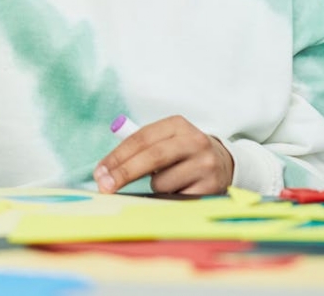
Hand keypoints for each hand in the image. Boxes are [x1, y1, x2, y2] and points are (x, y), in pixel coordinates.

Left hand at [93, 115, 233, 195]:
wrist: (225, 164)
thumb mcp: (165, 140)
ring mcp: (205, 164)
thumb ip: (138, 147)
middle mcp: (194, 141)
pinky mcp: (212, 187)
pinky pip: (176, 199)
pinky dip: (169, 198)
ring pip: (162, 183)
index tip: (99, 172)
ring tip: (168, 182)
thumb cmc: (181, 154)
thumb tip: (105, 171)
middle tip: (104, 186)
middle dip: (123, 173)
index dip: (116, 156)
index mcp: (177, 125)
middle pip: (151, 157)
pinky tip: (179, 190)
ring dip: (155, 187)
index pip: (140, 139)